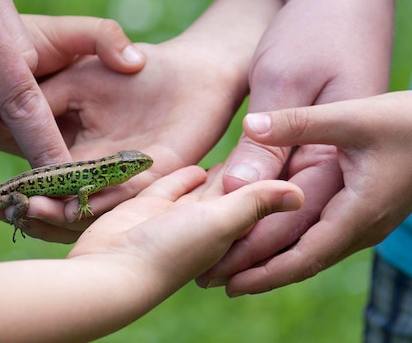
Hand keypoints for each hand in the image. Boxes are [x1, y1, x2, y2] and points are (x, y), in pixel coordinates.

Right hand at [0, 36, 248, 241]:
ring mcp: (122, 178)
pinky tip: (72, 206)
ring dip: (56, 210)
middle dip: (29, 204)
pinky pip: (121, 196)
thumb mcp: (77, 78)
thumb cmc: (132, 68)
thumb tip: (4, 121)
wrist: (190, 71)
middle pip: (58, 194)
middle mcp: (94, 168)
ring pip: (85, 202)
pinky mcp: (151, 180)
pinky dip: (97, 202)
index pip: (39, 169)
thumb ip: (45, 99)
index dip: (15, 180)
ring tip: (28, 212)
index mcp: (72, 146)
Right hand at [69, 165, 303, 295]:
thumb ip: (256, 204)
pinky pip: (175, 186)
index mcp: (229, 230)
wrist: (109, 269)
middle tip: (269, 143)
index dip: (275, 180)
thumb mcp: (220, 223)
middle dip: (250, 172)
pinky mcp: (149, 206)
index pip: (259, 201)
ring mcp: (176, 215)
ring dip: (220, 171)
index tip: (294, 154)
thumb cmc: (169, 250)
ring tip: (239, 148)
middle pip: (234, 192)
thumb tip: (302, 194)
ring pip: (205, 188)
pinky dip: (188, 176)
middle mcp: (205, 224)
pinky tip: (200, 165)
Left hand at [200, 84, 411, 294]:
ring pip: (312, 254)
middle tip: (214, 281)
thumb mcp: (351, 117)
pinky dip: (291, 246)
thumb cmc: (409, 120)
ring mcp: (365, 223)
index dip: (261, 270)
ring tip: (233, 268)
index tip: (225, 279)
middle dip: (258, 274)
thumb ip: (299, 122)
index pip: (302, 256)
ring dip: (273, 263)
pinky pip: (322, 239)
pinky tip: (268, 243)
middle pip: (302, 263)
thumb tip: (249, 125)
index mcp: (357, 213)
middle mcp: (362, 228)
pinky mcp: (364, 212)